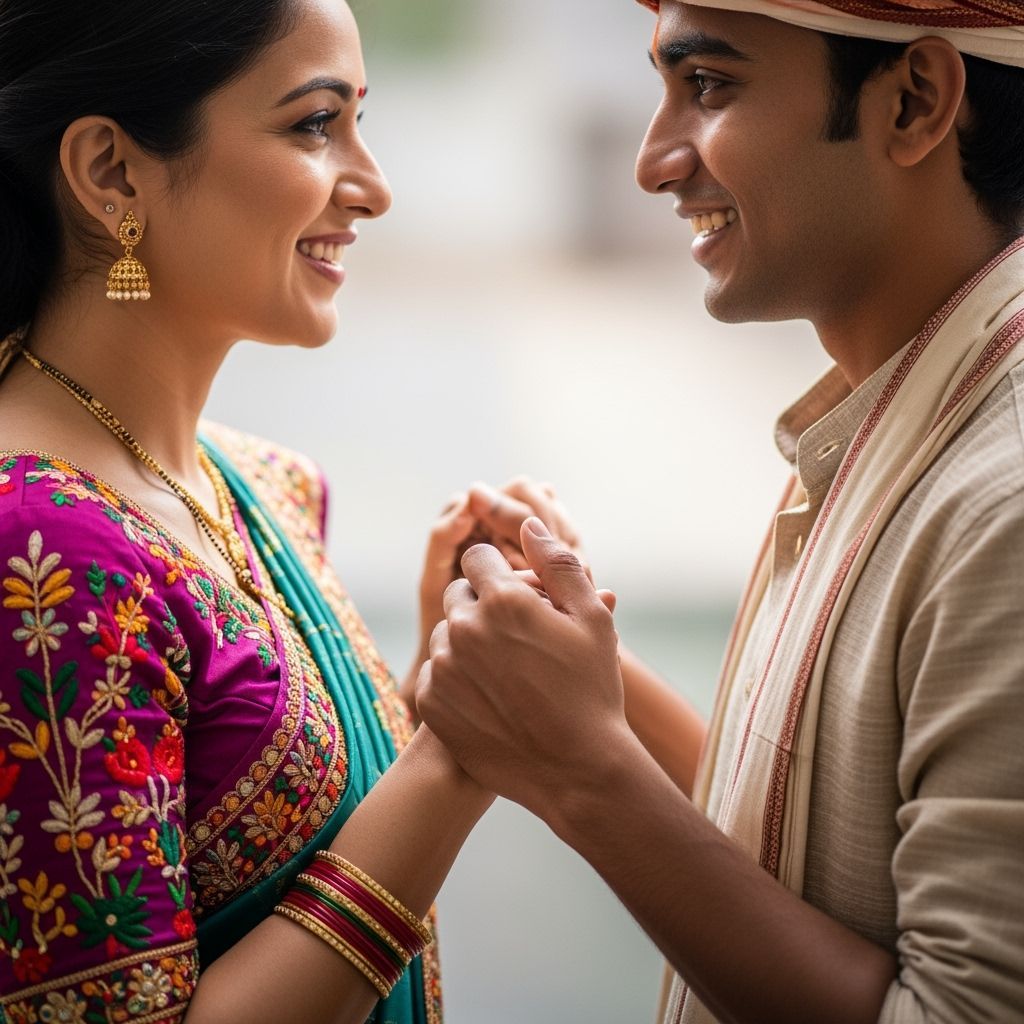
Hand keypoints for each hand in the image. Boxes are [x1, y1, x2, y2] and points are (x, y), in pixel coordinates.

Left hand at [403, 479, 587, 712]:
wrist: (577, 771)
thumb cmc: (592, 691)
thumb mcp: (591, 619)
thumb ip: (557, 562)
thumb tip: (528, 523)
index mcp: (502, 600)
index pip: (479, 558)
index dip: (503, 576)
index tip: (522, 600)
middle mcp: (463, 628)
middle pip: (458, 593)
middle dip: (484, 605)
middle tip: (518, 638)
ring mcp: (443, 668)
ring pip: (445, 633)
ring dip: (467, 641)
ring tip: (507, 671)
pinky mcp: (431, 702)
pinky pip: (435, 672)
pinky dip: (456, 678)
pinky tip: (490, 698)